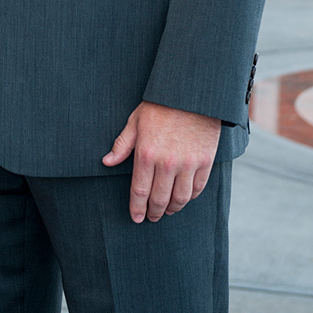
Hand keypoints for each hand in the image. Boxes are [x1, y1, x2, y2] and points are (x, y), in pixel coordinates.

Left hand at [102, 101, 220, 223]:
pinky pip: (197, 188)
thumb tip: (107, 162)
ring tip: (167, 211)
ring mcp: (188, 164)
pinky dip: (190, 197)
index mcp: (146, 154)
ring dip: (172, 209)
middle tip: (151, 217)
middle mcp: (167, 163)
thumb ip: (122, 145)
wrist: (191, 94)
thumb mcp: (135, 121)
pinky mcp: (205, 162)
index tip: (136, 217)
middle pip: (159, 199)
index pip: (139, 191)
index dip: (137, 208)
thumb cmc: (160, 105)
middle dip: (154, 212)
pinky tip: (183, 198)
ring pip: (180, 199)